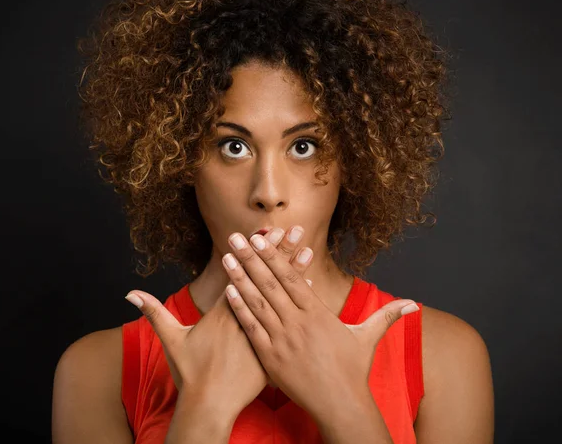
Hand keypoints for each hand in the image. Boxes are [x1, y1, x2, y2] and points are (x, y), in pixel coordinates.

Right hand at [124, 228, 313, 419]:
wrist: (210, 406)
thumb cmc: (190, 373)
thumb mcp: (171, 340)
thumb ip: (155, 313)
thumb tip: (130, 294)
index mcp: (223, 313)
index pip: (242, 273)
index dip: (255, 251)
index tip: (267, 231)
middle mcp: (245, 317)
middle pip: (266, 279)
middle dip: (280, 252)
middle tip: (296, 230)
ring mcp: (261, 332)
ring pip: (282, 297)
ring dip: (295, 272)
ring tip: (308, 250)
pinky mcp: (274, 347)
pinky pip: (290, 320)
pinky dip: (300, 305)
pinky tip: (311, 288)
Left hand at [222, 225, 419, 422]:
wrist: (341, 405)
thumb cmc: (354, 371)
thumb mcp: (369, 338)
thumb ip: (387, 316)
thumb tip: (415, 304)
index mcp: (318, 313)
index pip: (292, 277)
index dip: (275, 256)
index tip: (261, 239)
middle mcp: (298, 323)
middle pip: (271, 284)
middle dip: (252, 259)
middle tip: (236, 238)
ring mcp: (282, 340)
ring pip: (258, 303)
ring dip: (241, 278)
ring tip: (227, 259)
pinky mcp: (271, 357)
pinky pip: (252, 328)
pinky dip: (240, 310)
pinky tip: (228, 293)